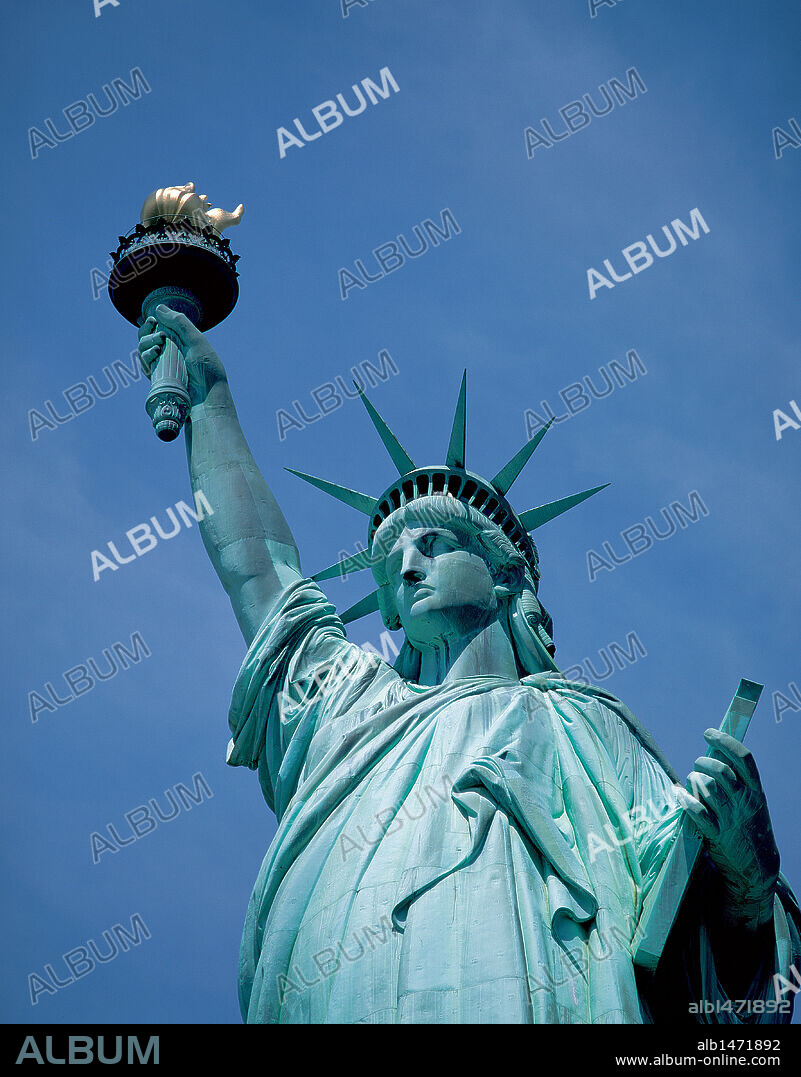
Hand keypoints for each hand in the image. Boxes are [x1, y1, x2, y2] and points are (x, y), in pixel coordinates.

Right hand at [138, 305, 227, 407]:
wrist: (207, 396)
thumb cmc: (206, 369)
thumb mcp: (196, 341)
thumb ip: (179, 323)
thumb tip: (158, 308)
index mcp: (179, 342)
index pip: (158, 328)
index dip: (151, 323)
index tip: (152, 320)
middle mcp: (169, 353)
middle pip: (146, 338)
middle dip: (147, 333)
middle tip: (161, 336)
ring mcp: (162, 366)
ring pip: (142, 350)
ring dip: (146, 344)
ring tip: (158, 346)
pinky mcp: (157, 379)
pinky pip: (145, 365)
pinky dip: (146, 357)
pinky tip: (155, 354)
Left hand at [678, 729, 779, 929]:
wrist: (758, 867)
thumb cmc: (749, 827)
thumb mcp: (751, 802)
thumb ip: (737, 781)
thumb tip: (713, 753)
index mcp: (756, 791)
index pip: (743, 757)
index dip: (724, 741)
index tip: (708, 733)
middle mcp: (745, 802)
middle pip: (721, 771)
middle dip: (704, 762)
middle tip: (698, 765)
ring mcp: (731, 819)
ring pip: (708, 788)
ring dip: (694, 780)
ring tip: (692, 781)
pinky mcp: (717, 835)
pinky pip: (698, 813)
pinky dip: (686, 801)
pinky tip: (679, 794)